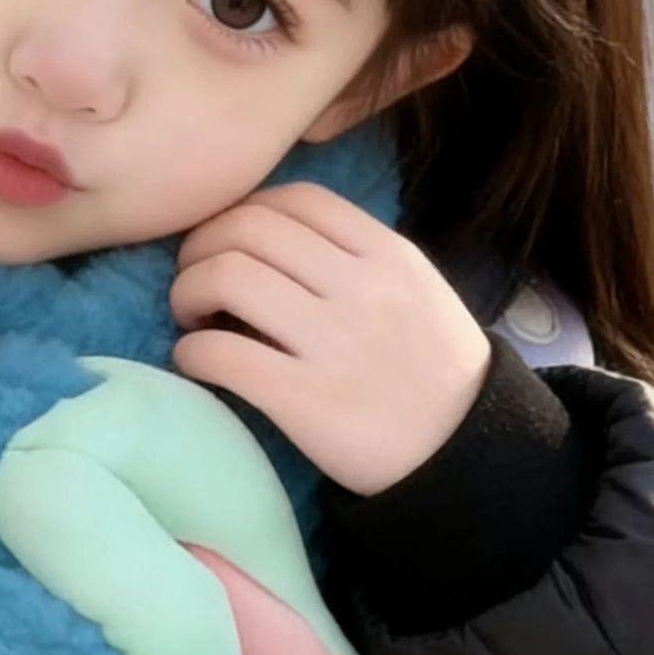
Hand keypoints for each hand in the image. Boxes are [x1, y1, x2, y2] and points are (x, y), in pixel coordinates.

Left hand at [169, 182, 491, 495]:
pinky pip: (219, 354)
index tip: (226, 245)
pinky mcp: (305, 400)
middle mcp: (361, 287)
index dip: (242, 213)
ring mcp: (334, 343)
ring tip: (192, 319)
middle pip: (247, 228)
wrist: (466, 456)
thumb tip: (264, 241)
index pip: (294, 198)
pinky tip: (195, 362)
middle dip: (200, 249)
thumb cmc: (429, 370)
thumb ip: (353, 257)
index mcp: (388, 254)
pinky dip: (191, 352)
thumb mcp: (414, 291)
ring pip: (225, 277)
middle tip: (193, 282)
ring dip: (186, 293)